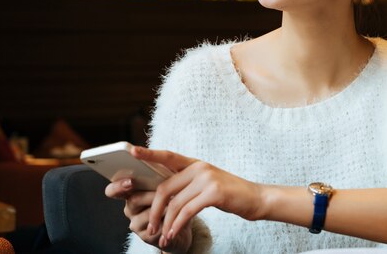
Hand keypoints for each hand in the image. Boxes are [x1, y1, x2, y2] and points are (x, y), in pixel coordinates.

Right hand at [105, 175, 192, 252]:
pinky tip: (176, 214)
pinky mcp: (147, 236)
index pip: (113, 189)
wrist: (185, 217)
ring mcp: (137, 222)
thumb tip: (154, 164)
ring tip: (175, 200)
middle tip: (160, 191)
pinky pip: (156, 227)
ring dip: (163, 206)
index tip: (130, 181)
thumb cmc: (174, 195)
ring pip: (146, 214)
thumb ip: (158, 172)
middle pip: (132, 200)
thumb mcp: (168, 179)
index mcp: (131, 192)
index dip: (117, 185)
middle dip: (149, 194)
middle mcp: (131, 207)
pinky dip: (168, 218)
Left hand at [131, 146, 264, 249]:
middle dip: (154, 210)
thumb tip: (162, 195)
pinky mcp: (214, 193)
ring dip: (166, 223)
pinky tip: (174, 234)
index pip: (167, 156)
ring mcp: (207, 178)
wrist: (256, 198)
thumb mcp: (206, 184)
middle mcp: (200, 167)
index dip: (148, 153)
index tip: (131, 150)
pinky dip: (177, 225)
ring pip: (175, 203)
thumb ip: (187, 184)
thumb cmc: (229, 194)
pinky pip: (187, 211)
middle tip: (150, 227)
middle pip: (165, 187)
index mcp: (195, 163)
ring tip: (162, 236)